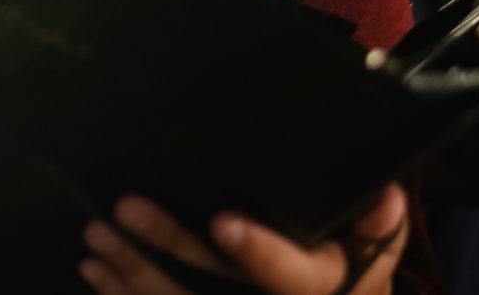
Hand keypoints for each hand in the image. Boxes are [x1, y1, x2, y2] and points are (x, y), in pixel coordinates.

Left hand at [81, 184, 407, 294]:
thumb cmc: (350, 279)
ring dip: (131, 273)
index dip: (259, 253)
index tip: (224, 222)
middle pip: (214, 289)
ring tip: (95, 238)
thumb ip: (376, 227)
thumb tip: (383, 194)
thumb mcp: (372, 257)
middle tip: (125, 211)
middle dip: (168, 249)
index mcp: (319, 292)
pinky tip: (95, 273)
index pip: (292, 276)